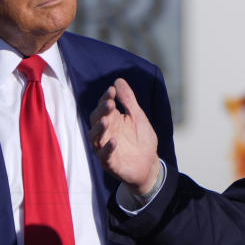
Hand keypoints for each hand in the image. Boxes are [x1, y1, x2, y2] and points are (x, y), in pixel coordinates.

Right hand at [88, 78, 159, 194]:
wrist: (149, 164)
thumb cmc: (141, 139)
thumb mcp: (138, 117)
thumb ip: (129, 100)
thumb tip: (118, 80)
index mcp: (112, 120)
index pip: (103, 107)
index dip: (106, 98)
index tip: (112, 90)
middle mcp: (105, 133)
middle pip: (96, 120)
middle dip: (101, 111)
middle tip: (110, 103)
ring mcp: (105, 148)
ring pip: (95, 137)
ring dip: (99, 129)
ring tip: (106, 120)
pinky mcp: (109, 163)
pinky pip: (104, 156)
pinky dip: (107, 148)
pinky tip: (114, 141)